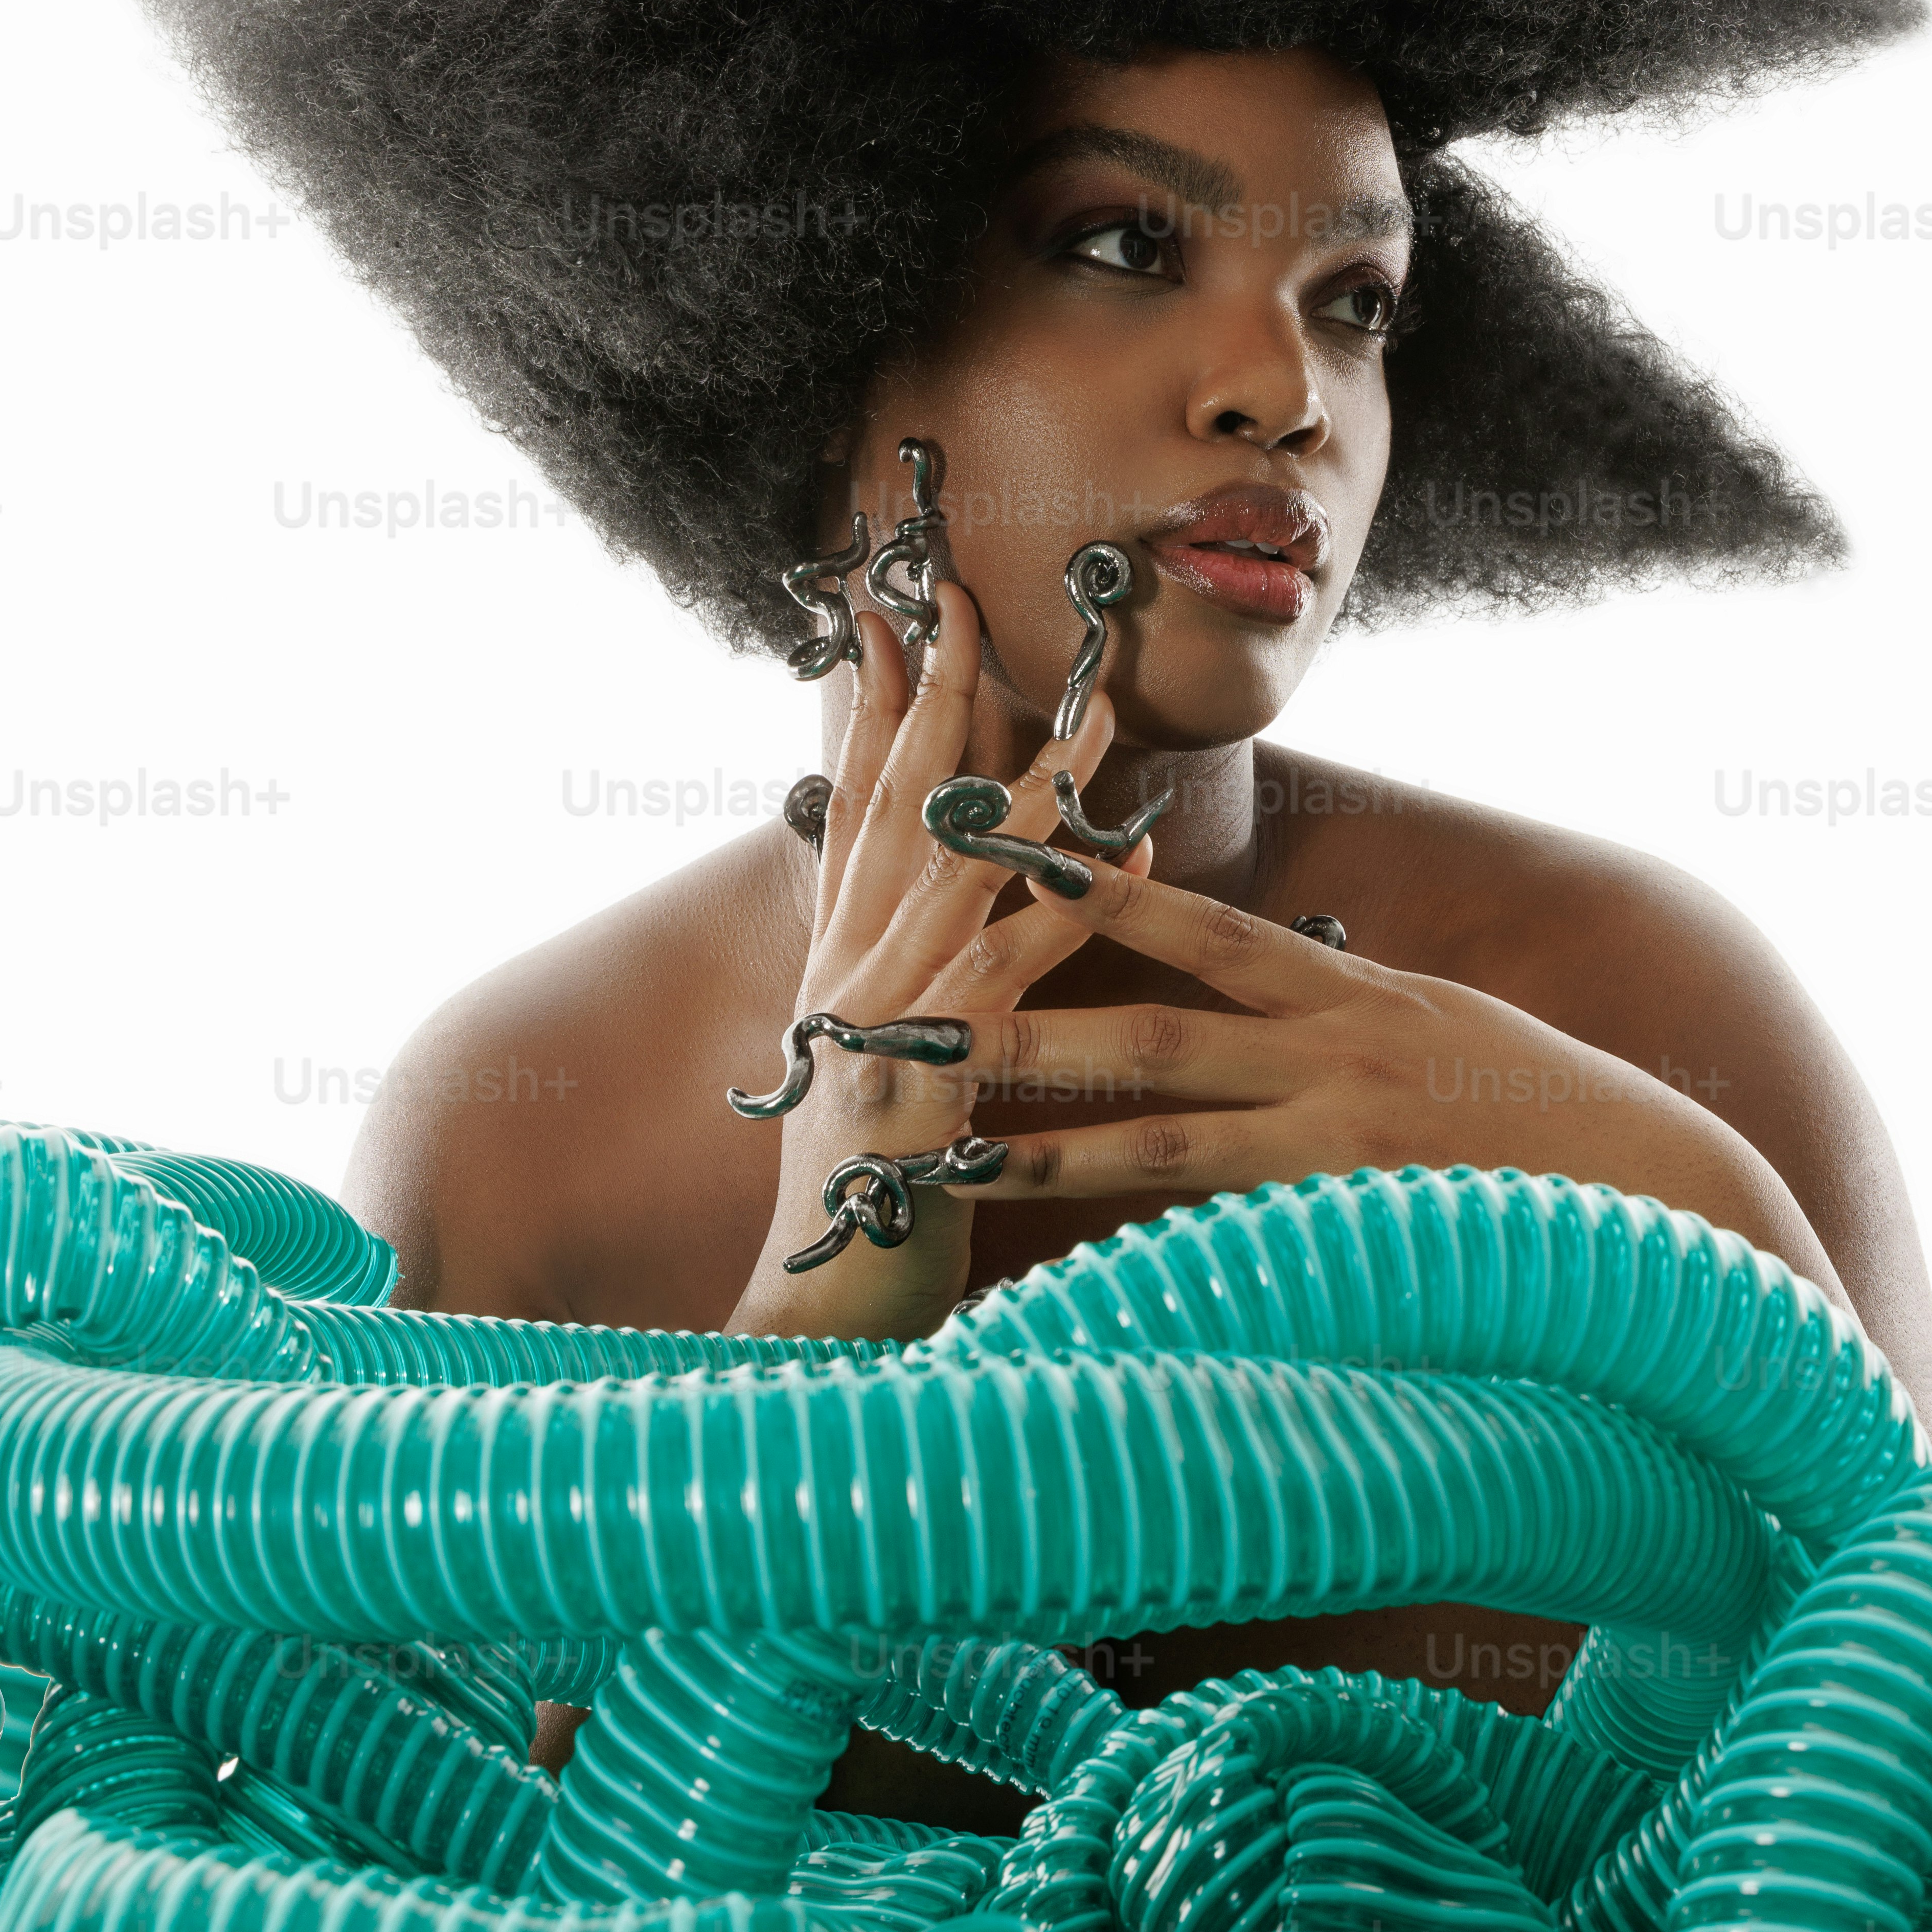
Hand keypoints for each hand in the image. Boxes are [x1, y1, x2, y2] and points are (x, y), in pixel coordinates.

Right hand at [727, 578, 1150, 1340]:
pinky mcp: (919, 1095)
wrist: (813, 1330)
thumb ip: (910, 979)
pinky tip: (1118, 860)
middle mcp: (849, 980)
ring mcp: (877, 1033)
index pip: (852, 809)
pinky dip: (1060, 915)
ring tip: (1090, 712)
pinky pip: (1003, 985)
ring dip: (1020, 790)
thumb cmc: (870, 1198)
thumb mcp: (877, 1067)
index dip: (872, 709)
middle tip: (960, 601)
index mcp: (841, 967)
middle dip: (929, 700)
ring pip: (953, 881)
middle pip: (892, 814)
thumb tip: (951, 901)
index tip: (893, 615)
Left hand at [951, 859, 1845, 1290]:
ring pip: (1164, 1141)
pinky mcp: (1355, 1230)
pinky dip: (1145, 1259)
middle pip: (1151, 1033)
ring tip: (941, 1152)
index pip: (1210, 931)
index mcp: (1358, 997)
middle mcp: (1339, 1057)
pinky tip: (1062, 1281)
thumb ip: (1351, 1017)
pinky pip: (1228, 1245)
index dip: (1106, 893)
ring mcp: (1343, 1148)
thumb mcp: (1450, 1034)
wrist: (1668, 1197)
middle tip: (907, 1015)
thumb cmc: (1553, 1122)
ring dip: (1044, 1149)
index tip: (1006, 863)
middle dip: (1023, 1022)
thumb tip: (1271, 997)